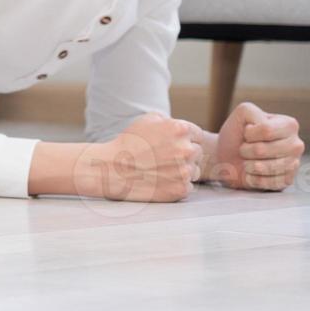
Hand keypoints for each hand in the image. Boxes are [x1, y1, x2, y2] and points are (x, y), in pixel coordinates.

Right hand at [82, 113, 201, 202]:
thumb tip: (180, 126)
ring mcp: (185, 171)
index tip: (171, 145)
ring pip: (194, 170)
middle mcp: (186, 149)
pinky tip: (160, 180)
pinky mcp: (181, 189)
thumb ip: (168, 121)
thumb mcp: (146, 120)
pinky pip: (187, 186)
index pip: (198, 135)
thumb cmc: (127, 143)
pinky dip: (177, 185)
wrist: (111, 169)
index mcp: (181, 129)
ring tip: (161, 170)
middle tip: (164, 158)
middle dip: (184, 155)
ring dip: (182, 171)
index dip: (185, 140)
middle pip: (198, 153)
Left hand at [210, 102, 303, 190]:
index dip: (248, 134)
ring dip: (248, 165)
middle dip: (245, 150)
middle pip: (261, 150)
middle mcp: (296, 145)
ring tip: (248, 160)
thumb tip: (263, 125)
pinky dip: (252, 178)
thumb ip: (251, 111)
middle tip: (245, 149)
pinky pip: (266, 183)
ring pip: (264, 168)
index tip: (246, 133)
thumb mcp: (242, 114)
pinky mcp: (287, 181)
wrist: (227, 156)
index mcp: (289, 125)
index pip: (266, 130)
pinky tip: (253, 173)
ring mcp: (293, 164)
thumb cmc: (236, 134)